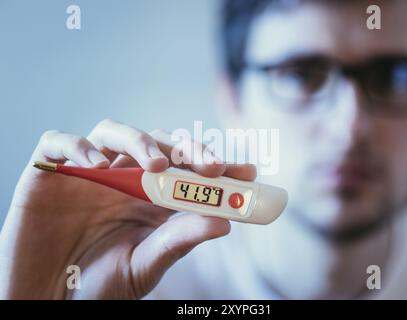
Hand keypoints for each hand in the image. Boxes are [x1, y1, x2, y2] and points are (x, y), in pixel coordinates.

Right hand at [0, 119, 255, 298]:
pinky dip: (78, 146)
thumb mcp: (145, 263)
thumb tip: (225, 222)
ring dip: (139, 141)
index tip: (248, 171)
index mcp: (148, 198)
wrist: (46, 298)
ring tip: (155, 166)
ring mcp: (86, 171)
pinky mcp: (49, 170)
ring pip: (114, 131)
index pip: (186, 170)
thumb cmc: (97, 283)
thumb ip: (179, 240)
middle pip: (157, 143)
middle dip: (186, 149)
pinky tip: (97, 166)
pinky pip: (60, 142)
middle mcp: (122, 178)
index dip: (216, 166)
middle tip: (211, 166)